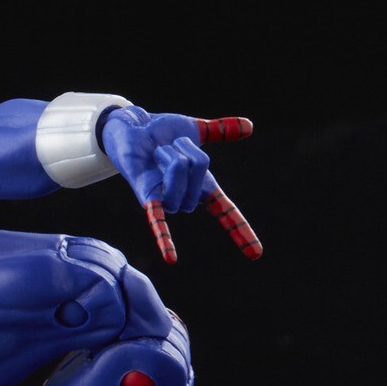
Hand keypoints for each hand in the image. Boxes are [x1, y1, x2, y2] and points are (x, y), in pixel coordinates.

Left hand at [100, 110, 261, 263]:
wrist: (130, 127)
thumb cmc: (161, 132)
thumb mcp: (195, 129)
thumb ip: (221, 131)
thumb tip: (249, 126)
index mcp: (200, 186)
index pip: (226, 212)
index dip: (241, 230)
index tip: (256, 255)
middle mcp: (184, 197)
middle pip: (201, 168)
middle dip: (188, 148)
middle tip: (172, 144)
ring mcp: (164, 199)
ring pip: (181, 172)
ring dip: (172, 152)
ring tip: (158, 151)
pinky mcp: (145, 197)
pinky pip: (157, 220)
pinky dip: (164, 238)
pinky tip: (171, 259)